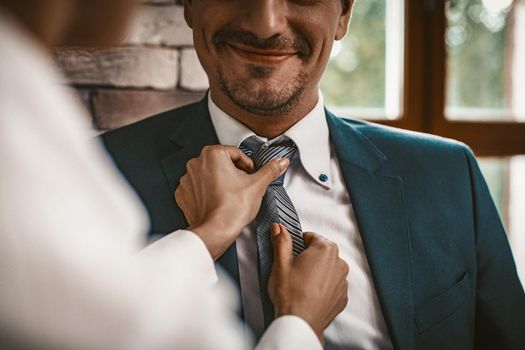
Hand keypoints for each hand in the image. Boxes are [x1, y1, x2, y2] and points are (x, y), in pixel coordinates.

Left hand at [175, 145, 288, 259]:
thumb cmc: (233, 208)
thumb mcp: (257, 185)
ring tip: (231, 196)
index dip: (248, 165)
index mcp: (213, 154)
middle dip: (233, 173)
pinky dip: (207, 193)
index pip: (236, 153)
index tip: (251, 175)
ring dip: (220, 182)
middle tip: (243, 187)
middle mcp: (196, 163)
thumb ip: (270, 170)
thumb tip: (281, 162)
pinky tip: (218, 201)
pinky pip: (198, 188)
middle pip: (221, 163)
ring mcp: (187, 179)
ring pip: (209, 175)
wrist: (215, 231)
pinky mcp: (183, 194)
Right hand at [268, 224, 348, 343]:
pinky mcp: (342, 297)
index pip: (310, 237)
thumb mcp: (280, 263)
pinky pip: (332, 285)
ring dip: (316, 272)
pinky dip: (322, 287)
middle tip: (293, 271)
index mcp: (325, 249)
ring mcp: (343, 281)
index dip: (297, 245)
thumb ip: (281, 241)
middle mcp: (339, 262)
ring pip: (327, 268)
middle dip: (308, 258)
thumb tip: (278, 227)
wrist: (300, 323)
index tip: (290, 256)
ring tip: (301, 285)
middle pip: (320, 252)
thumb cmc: (290, 292)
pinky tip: (309, 294)